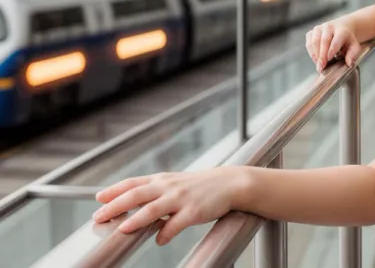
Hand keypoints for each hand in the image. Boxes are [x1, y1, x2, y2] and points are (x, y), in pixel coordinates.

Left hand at [92, 167, 241, 245]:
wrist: (230, 183)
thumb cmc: (201, 186)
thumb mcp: (176, 184)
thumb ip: (156, 194)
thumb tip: (133, 210)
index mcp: (163, 180)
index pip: (133, 183)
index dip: (114, 190)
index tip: (98, 199)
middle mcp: (169, 187)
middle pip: (137, 194)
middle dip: (116, 205)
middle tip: (99, 216)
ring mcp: (182, 199)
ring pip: (154, 208)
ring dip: (137, 219)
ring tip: (122, 229)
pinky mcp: (194, 211)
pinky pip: (176, 224)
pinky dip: (166, 233)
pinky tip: (160, 240)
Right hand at [306, 21, 360, 70]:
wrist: (341, 27)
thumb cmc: (347, 39)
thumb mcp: (354, 46)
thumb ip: (352, 54)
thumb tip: (348, 63)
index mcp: (341, 30)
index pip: (336, 40)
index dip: (332, 49)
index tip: (328, 59)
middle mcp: (329, 27)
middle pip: (324, 40)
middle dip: (322, 55)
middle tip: (321, 66)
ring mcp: (319, 28)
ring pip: (314, 41)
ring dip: (315, 54)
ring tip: (319, 64)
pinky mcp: (311, 32)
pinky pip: (308, 43)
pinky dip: (311, 52)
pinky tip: (316, 59)